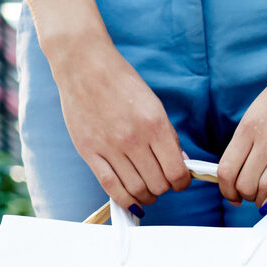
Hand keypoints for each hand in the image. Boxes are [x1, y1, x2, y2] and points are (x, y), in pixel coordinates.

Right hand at [47, 39, 189, 208]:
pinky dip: (125, 200)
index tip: (179, 181)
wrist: (84, 65)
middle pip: (158, 185)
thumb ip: (169, 137)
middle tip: (160, 180)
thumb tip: (182, 165)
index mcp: (154, 125)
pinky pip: (110, 187)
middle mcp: (133, 139)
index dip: (182, 183)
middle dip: (164, 188)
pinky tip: (132, 200)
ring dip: (146, 196)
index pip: (177, 172)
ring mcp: (109, 147)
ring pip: (136, 190)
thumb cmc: (122, 83)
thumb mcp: (155, 105)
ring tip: (147, 190)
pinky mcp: (88, 151)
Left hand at [216, 40, 266, 207]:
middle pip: (246, 183)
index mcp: (250, 126)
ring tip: (264, 199)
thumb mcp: (259, 107)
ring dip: (262, 199)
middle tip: (248, 197)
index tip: (230, 194)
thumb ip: (250, 136)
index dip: (225, 189)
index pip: (227, 169)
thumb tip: (243, 164)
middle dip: (244, 196)